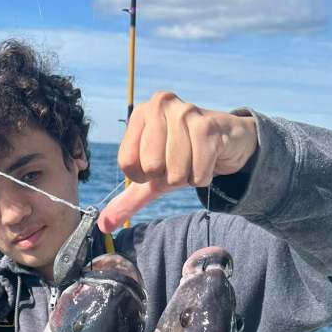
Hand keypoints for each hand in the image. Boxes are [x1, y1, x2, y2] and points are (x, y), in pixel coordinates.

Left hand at [98, 93, 257, 232]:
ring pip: (176, 173)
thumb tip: (104, 226)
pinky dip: (203, 177)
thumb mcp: (152, 179)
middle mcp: (160, 105)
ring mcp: (186, 113)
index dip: (142, 176)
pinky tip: (207, 161)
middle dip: (167, 176)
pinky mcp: (208, 127)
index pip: (127, 164)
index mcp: (140, 114)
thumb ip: (128, 201)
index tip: (156, 166)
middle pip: (151, 167)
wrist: (227, 142)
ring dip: (186, 177)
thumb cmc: (183, 157)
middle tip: (178, 162)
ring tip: (193, 160)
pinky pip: (197, 174)